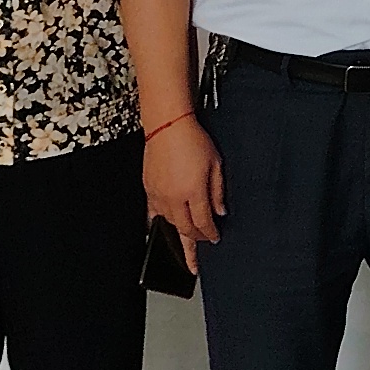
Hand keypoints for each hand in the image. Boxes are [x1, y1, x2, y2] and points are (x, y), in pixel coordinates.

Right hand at [145, 116, 224, 267]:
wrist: (168, 127)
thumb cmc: (192, 140)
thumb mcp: (216, 164)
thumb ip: (218, 191)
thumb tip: (220, 211)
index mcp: (193, 191)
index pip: (203, 222)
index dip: (210, 234)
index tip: (215, 238)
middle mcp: (174, 197)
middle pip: (185, 228)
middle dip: (196, 239)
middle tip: (204, 243)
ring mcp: (159, 195)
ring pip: (170, 223)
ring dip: (180, 232)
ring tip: (187, 241)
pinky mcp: (149, 190)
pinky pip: (152, 214)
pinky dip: (157, 224)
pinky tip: (159, 233)